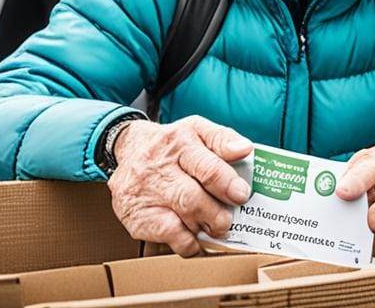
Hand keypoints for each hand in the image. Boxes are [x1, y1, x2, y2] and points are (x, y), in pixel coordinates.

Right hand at [107, 115, 252, 255]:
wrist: (129, 148)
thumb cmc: (171, 144)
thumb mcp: (197, 130)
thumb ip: (223, 139)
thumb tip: (245, 150)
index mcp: (180, 142)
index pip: (206, 167)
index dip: (227, 184)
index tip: (241, 195)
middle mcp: (159, 168)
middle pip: (191, 199)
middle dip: (216, 215)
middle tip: (228, 220)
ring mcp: (146, 194)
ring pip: (179, 221)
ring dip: (204, 229)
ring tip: (214, 227)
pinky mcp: (137, 216)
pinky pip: (167, 237)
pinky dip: (188, 243)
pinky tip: (197, 238)